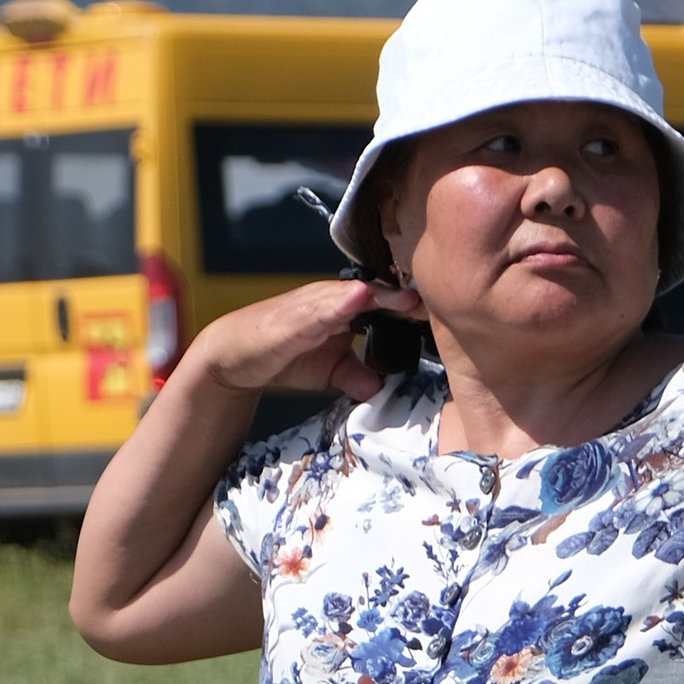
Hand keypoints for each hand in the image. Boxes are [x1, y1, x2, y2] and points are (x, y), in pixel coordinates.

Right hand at [188, 276, 421, 405]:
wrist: (236, 356)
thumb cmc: (285, 354)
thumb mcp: (331, 371)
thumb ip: (358, 376)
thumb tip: (381, 389)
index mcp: (346, 309)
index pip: (387, 304)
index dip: (413, 308)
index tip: (446, 313)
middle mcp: (333, 300)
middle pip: (377, 294)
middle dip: (407, 297)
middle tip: (441, 299)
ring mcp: (313, 304)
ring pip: (352, 294)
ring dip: (382, 295)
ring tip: (411, 298)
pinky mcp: (293, 316)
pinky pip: (320, 306)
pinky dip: (340, 301)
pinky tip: (360, 296)